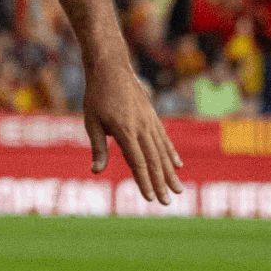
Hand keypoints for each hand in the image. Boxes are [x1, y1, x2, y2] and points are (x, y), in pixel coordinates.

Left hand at [83, 60, 184, 205]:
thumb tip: (96, 171)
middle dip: (161, 183)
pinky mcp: (153, 116)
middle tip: (167, 203)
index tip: (150, 198)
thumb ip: (97, 147)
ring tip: (179, 190)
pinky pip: (164, 139)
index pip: (138, 162)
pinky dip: (171, 153)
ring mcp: (150, 122)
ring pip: (163, 152)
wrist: (110, 68)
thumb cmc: (96, 95)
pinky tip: (177, 165)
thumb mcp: (91, 121)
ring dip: (170, 172)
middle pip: (154, 161)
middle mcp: (142, 128)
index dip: (144, 182)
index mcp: (125, 131)